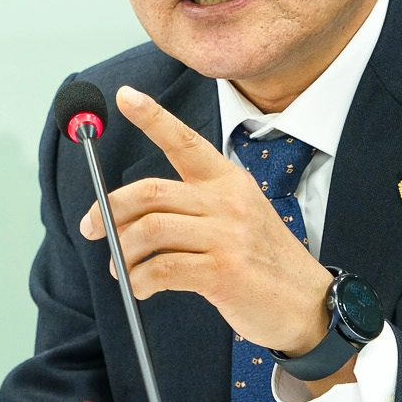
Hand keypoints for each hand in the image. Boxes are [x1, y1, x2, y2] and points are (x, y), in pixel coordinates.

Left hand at [78, 86, 354, 394]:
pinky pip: (160, 268)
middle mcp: (228, 202)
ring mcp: (227, 236)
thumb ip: (191, 210)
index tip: (125, 95)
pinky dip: (139, 280)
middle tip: (92, 228)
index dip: (152, 117)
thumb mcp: (237, 220)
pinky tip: (141, 287)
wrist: (309, 306)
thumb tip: (127, 218)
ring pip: (149, 230)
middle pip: (149, 192)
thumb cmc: (263, 265)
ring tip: (122, 270)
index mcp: (229, 182)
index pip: (185, 141)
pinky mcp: (223, 271)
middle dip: (109, 209)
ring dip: (122, 252)